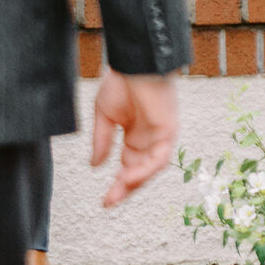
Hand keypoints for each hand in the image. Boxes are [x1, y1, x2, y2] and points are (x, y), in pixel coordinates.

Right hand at [89, 70, 178, 205]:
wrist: (134, 62)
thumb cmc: (121, 82)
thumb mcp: (104, 116)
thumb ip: (101, 141)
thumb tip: (95, 165)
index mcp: (135, 136)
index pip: (128, 166)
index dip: (118, 184)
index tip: (104, 200)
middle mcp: (149, 139)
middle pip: (140, 172)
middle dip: (125, 189)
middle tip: (109, 201)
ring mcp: (160, 136)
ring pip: (151, 168)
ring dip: (135, 182)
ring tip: (118, 190)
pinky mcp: (169, 131)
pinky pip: (160, 157)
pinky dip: (145, 168)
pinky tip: (129, 175)